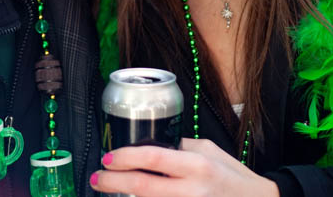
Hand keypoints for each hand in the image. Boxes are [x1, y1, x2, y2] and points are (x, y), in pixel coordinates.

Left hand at [90, 139, 278, 196]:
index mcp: (197, 165)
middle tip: (98, 177)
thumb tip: (151, 142)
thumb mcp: (209, 151)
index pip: (153, 157)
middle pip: (143, 187)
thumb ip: (180, 147)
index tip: (108, 157)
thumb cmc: (234, 177)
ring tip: (109, 190)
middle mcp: (193, 190)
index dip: (125, 157)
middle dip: (114, 182)